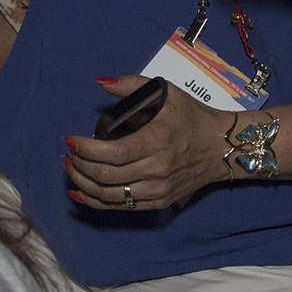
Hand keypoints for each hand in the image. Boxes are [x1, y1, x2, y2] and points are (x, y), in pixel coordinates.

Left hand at [63, 79, 233, 212]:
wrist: (223, 148)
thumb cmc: (193, 118)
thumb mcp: (167, 93)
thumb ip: (132, 86)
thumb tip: (101, 84)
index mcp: (158, 140)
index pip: (113, 152)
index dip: (86, 150)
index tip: (70, 140)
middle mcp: (158, 169)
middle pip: (107, 176)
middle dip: (79, 166)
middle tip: (68, 154)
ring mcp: (159, 189)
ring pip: (110, 196)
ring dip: (83, 184)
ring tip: (71, 169)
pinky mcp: (159, 202)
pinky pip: (121, 207)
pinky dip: (96, 201)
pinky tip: (80, 192)